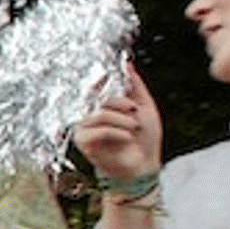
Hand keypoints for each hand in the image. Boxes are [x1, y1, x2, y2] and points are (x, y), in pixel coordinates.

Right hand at [75, 66, 162, 183]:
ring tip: (134, 127)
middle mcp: (91, 114)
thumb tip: (127, 64)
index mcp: (103, 104)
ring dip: (122, 119)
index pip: (98, 85)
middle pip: (101, 98)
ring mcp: (85, 127)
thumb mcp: (145, 106)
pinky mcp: (84, 141)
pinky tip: (127, 138)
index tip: (120, 81)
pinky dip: (116, 132)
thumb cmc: (145, 139)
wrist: (145, 165)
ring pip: (100, 113)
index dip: (106, 80)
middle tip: (135, 111)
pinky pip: (97, 130)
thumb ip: (136, 85)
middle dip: (122, 103)